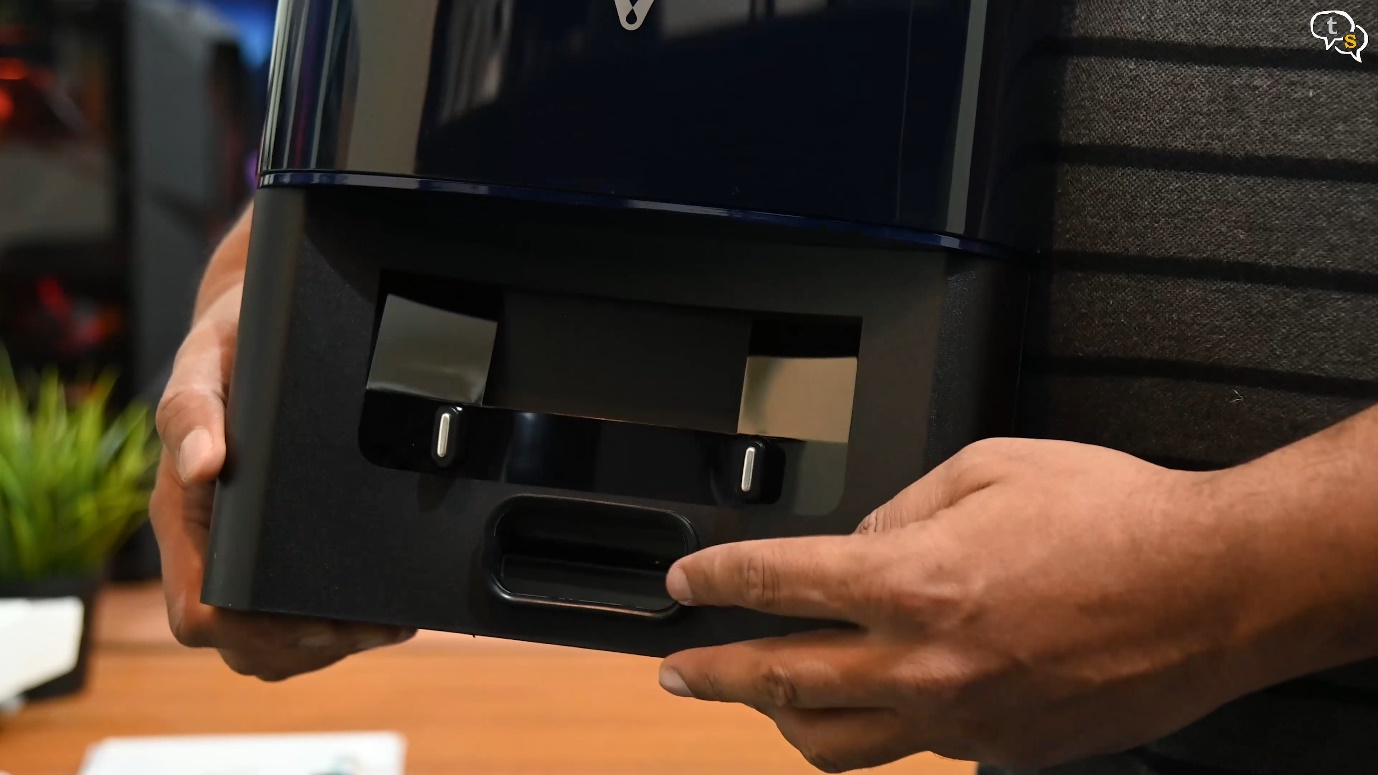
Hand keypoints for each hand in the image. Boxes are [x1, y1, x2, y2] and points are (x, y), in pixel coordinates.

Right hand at [149, 208, 413, 680]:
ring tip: (391, 622)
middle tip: (379, 624)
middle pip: (242, 644)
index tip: (321, 618)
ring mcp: (244, 553)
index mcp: (184, 514)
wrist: (253, 324)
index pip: (198, 611)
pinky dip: (342, 629)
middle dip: (310, 646)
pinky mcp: (277, 550)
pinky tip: (388, 611)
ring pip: (272, 644)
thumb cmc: (228, 347)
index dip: (255, 630)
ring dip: (331, 647)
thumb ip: (194, 409)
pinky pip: (297, 619)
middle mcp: (209, 544)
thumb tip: (201, 463)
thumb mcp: (205, 359)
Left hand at [657, 439, 1275, 770]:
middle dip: (716, 672)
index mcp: (911, 579)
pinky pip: (922, 747)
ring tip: (760, 705)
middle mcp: (924, 662)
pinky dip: (890, 723)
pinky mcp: (1005, 753)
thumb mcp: (988, 467)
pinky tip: (890, 700)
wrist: (1214, 589)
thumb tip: (860, 541)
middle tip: (679, 669)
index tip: (685, 582)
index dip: (717, 580)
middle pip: (782, 679)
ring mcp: (963, 720)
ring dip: (782, 721)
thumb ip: (902, 508)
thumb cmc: (1114, 518)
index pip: (777, 582)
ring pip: (839, 742)